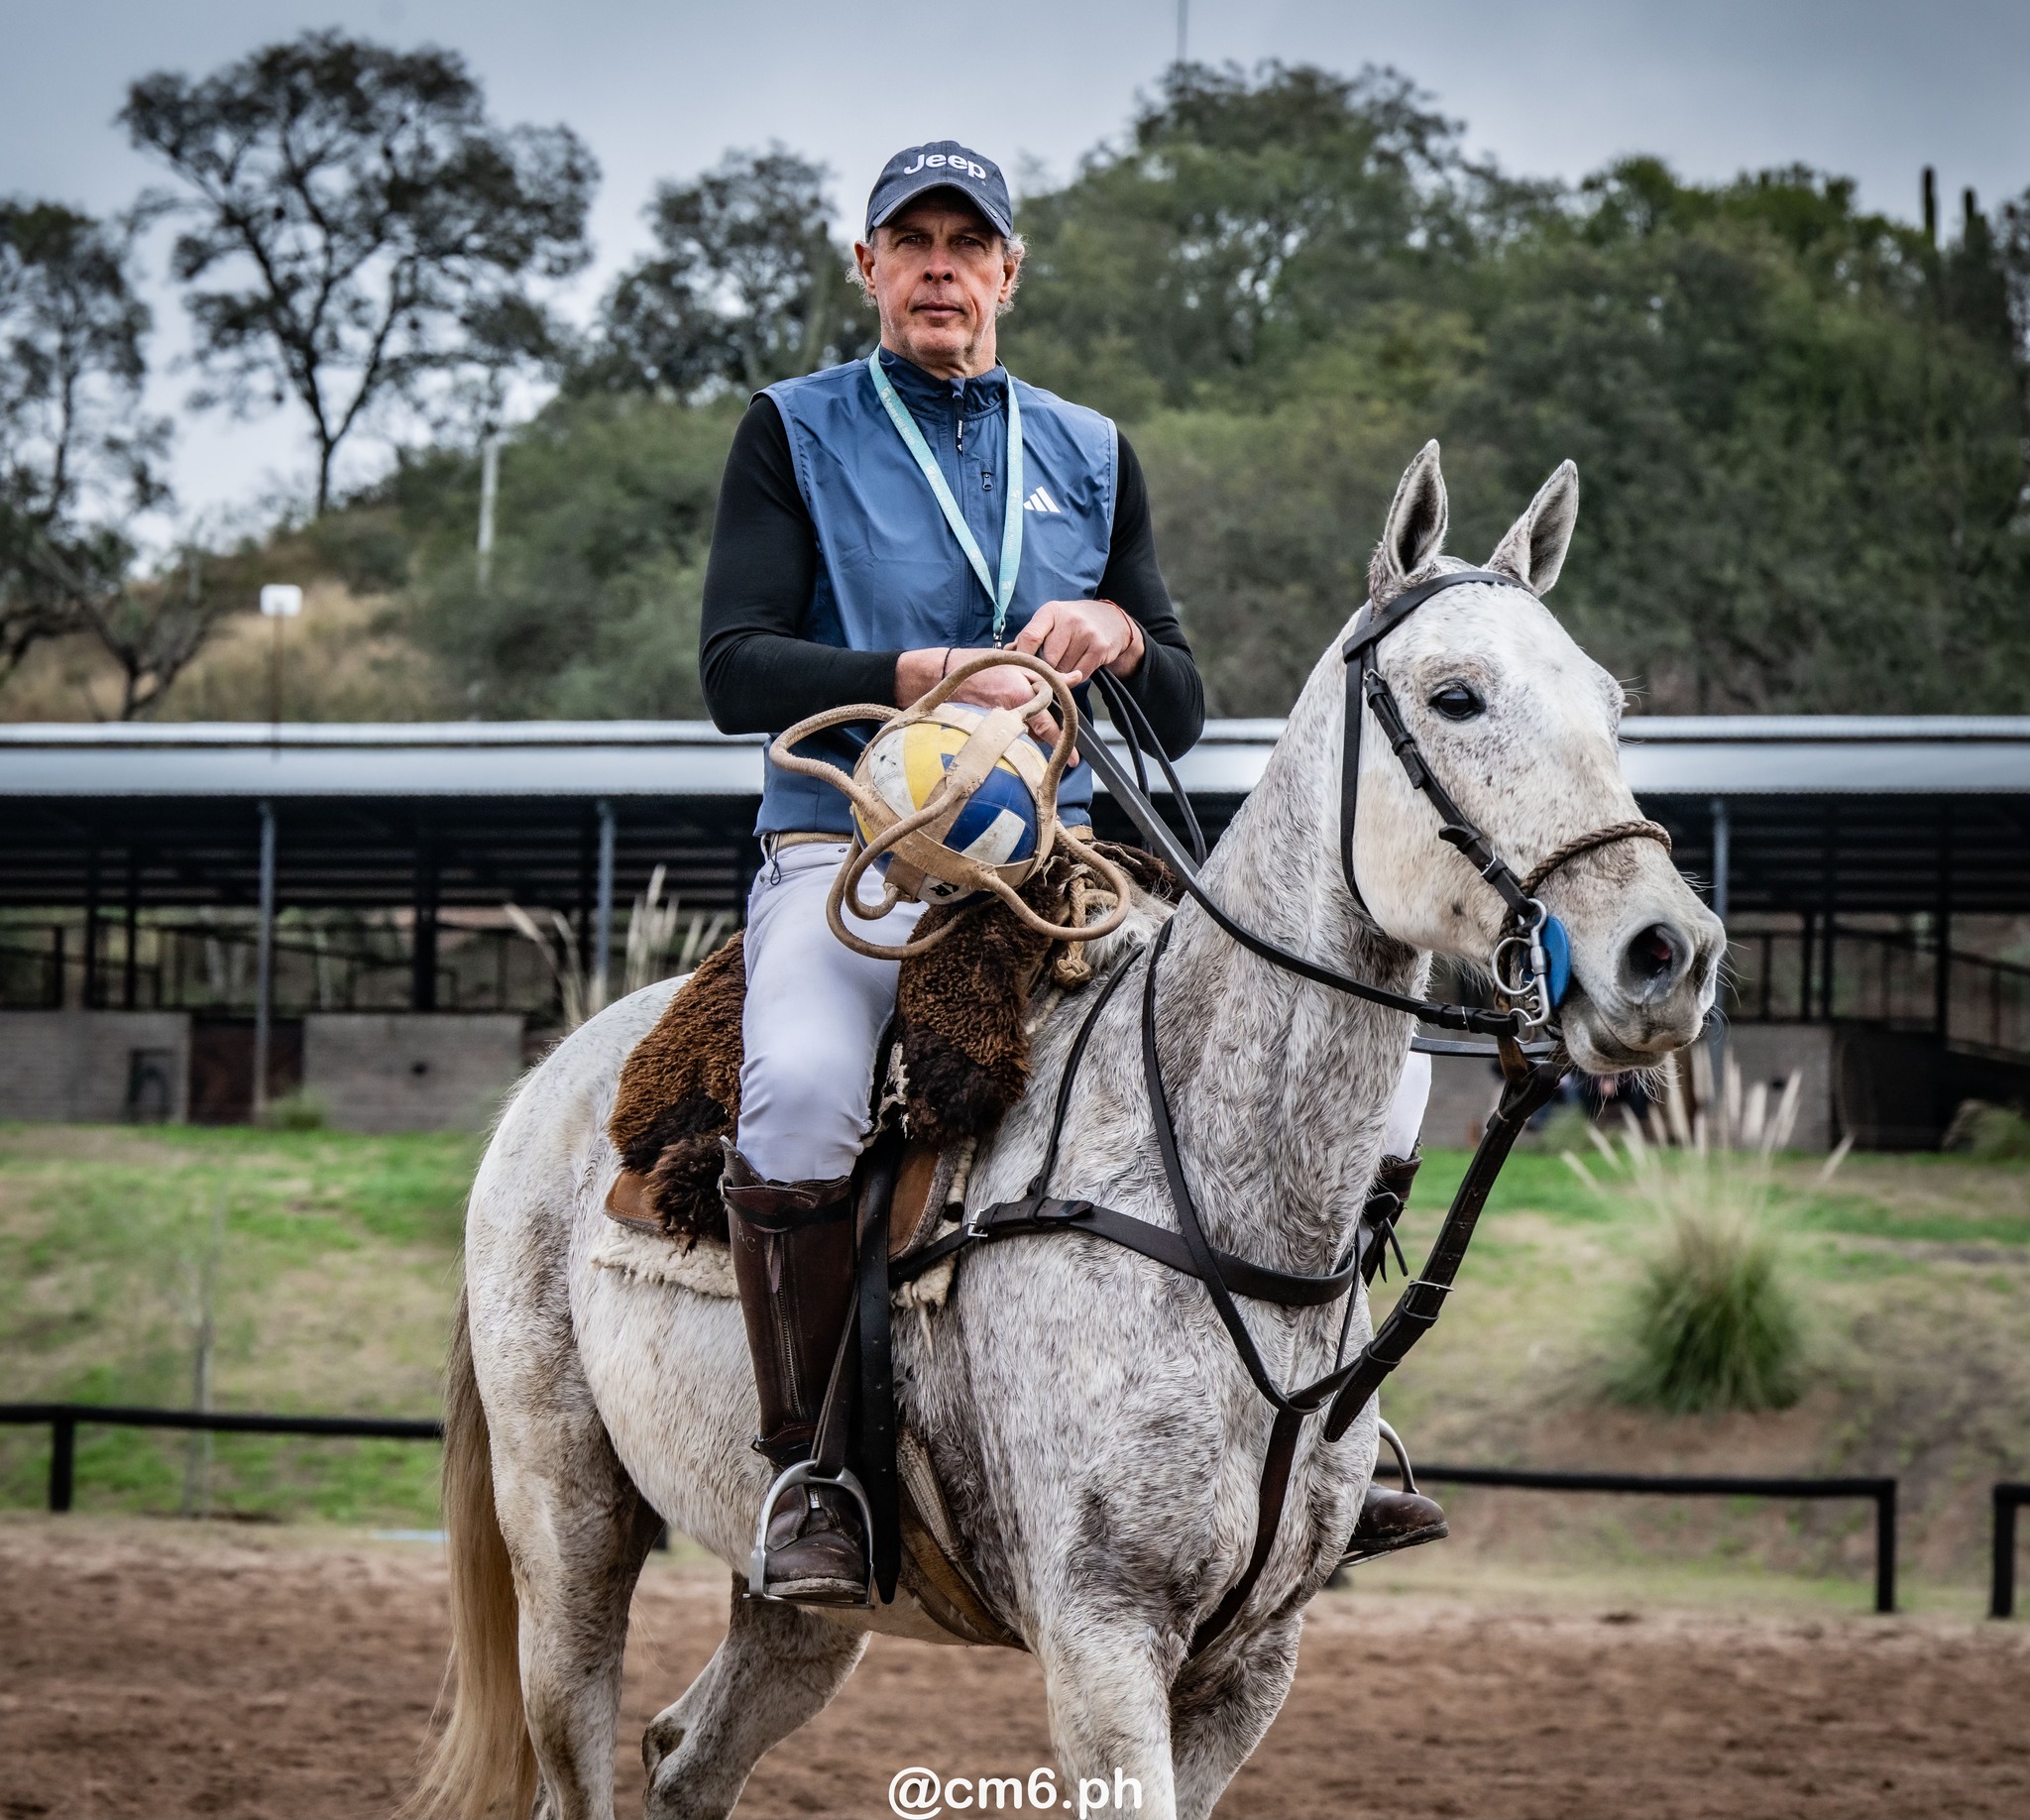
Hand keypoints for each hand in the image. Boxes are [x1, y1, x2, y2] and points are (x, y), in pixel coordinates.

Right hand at [894, 647, 1077, 765]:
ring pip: (1022, 736)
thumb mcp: (1019, 664)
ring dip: (1025, 729)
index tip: (1075, 761)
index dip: (1062, 743)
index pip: (1047, 726)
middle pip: (1036, 734)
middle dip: (1041, 729)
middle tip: (1037, 719)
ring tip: (1013, 710)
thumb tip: (1076, 677)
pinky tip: (1002, 718)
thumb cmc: (981, 666)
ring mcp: (995, 727)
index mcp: (1020, 697)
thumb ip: (1050, 675)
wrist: (943, 676)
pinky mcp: (985, 733)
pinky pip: (1006, 737)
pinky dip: (1009, 731)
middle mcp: (1008, 716)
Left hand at [1011, 598, 1142, 683]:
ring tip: (1067, 662)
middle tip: (1049, 668)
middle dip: (1046, 669)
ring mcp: (1086, 633)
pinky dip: (1076, 676)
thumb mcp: (1050, 621)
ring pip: (1064, 669)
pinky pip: (1080, 674)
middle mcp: (1069, 620)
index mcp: (1051, 611)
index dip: (1022, 657)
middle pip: (1047, 659)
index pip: (1030, 637)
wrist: (1112, 620)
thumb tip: (1006, 654)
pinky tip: (1079, 665)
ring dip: (1062, 673)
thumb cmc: (1072, 624)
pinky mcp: (1100, 648)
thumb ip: (1029, 637)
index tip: (1020, 669)